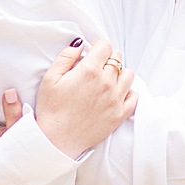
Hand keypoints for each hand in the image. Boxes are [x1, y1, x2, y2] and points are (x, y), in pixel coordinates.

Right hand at [34, 39, 137, 156]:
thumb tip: (80, 44)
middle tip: (96, 68)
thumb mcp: (50, 78)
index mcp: (89, 71)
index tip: (91, 55)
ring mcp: (115, 99)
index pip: (105, 46)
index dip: (97, 48)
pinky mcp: (120, 115)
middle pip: (117, 58)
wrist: (56, 140)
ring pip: (129, 74)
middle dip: (107, 59)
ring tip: (107, 80)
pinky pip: (134, 96)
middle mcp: (106, 83)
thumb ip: (66, 57)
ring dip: (119, 73)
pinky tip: (115, 94)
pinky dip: (127, 92)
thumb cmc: (51, 110)